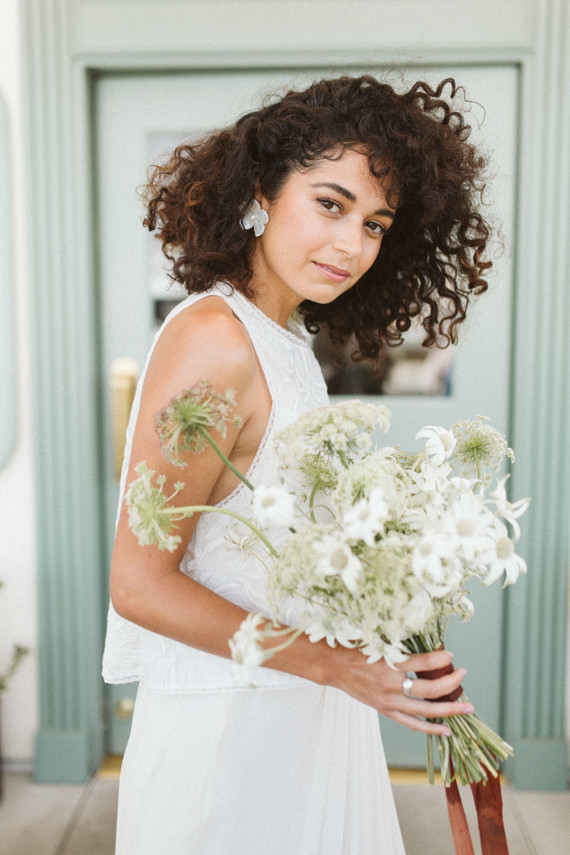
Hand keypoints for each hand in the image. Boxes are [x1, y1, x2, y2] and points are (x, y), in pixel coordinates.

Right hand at [328, 646, 473, 735]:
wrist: (335, 666)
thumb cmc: (357, 650)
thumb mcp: (379, 642)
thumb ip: (403, 646)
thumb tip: (429, 647)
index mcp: (389, 664)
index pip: (423, 663)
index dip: (439, 659)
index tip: (450, 655)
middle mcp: (390, 685)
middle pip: (429, 689)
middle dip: (451, 683)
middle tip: (463, 674)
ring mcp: (389, 702)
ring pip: (425, 710)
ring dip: (449, 709)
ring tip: (467, 707)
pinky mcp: (386, 711)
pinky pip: (412, 723)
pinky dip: (430, 728)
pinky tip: (447, 729)